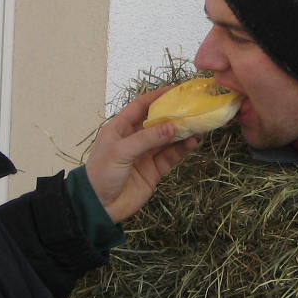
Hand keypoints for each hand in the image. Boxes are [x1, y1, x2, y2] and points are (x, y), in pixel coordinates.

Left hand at [84, 86, 199, 222]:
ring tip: (199, 125)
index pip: (141, 106)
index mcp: (120, 127)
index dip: (158, 96)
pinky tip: (193, 142)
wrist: (99, 207)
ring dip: (182, 132)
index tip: (177, 89)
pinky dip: (182, 149)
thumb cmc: (102, 173)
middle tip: (195, 107)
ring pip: (168, 139)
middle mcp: (134, 138)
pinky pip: (171, 156)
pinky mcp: (154, 170)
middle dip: (175, 115)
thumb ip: (147, 138)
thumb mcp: (121, 151)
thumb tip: (173, 126)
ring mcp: (145, 154)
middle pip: (158, 121)